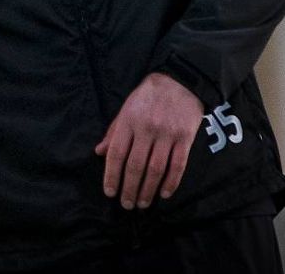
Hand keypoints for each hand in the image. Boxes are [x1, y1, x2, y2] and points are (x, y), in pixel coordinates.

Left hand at [94, 72, 203, 209]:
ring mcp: (167, 134)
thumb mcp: (126, 108)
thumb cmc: (148, 96)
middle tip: (126, 204)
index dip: (111, 176)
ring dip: (148, 190)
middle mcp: (146, 129)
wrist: (180, 80)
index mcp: (128, 121)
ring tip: (143, 203)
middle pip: (135, 166)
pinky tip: (164, 194)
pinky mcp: (185, 138)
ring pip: (155, 169)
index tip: (110, 192)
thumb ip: (113, 131)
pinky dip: (171, 182)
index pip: (116, 154)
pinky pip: (178, 165)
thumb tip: (99, 153)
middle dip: (129, 189)